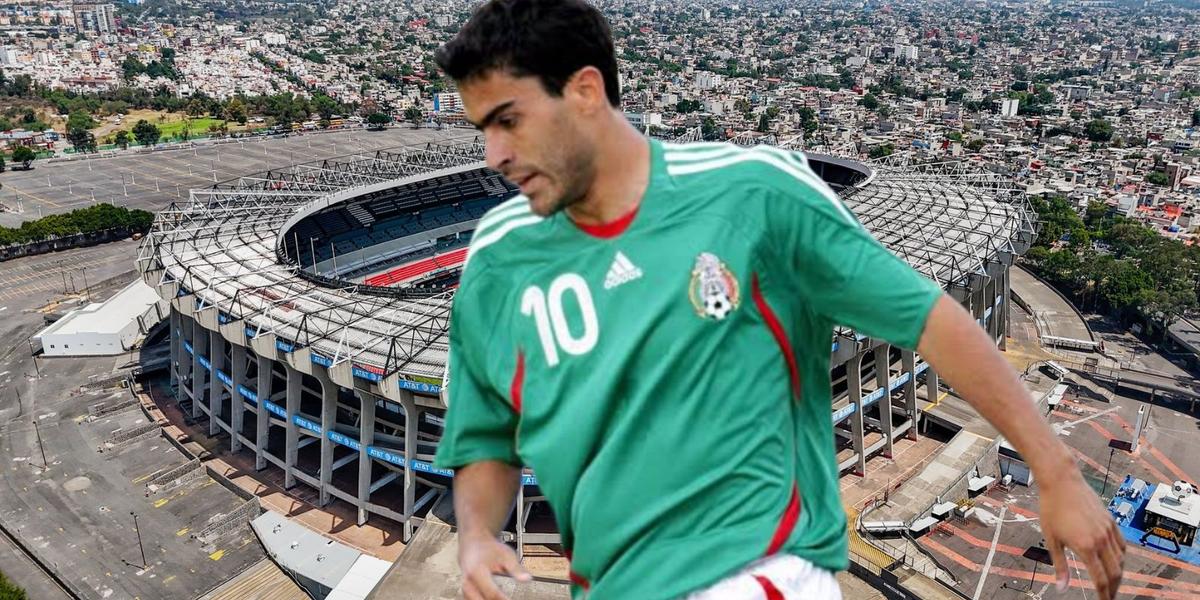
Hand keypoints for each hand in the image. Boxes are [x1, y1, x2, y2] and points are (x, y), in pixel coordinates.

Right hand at [459, 532, 531, 599]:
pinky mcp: (465, 593)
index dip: (504, 599)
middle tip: (508, 598)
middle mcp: (468, 582)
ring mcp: (465, 588)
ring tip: (503, 597)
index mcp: (477, 572)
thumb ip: (516, 569)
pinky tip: (495, 598)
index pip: (492, 593)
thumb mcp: (506, 555)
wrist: (473, 544)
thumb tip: (527, 579)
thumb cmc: (489, 549)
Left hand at [1039, 467, 1124, 599]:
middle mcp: (1101, 540)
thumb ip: (1059, 565)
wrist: (1061, 481)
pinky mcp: (1111, 521)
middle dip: (1114, 589)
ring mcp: (1108, 530)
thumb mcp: (1051, 539)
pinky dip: (1121, 558)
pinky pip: (1122, 545)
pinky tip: (1116, 562)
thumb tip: (1061, 587)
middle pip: (1115, 573)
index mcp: (1086, 547)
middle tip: (1109, 597)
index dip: (1104, 595)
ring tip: (1112, 583)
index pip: (1101, 579)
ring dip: (1118, 575)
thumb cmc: (1052, 507)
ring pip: (1121, 560)